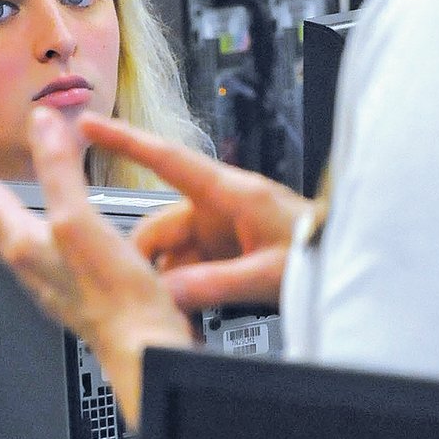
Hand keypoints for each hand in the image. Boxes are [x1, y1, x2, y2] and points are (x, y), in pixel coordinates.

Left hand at [0, 107, 192, 428]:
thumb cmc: (113, 294)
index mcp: (27, 245)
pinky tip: (53, 231)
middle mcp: (32, 265)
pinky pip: (41, 251)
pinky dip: (34, 228)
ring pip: (12, 239)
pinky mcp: (75, 291)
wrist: (143, 348)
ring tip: (1, 194)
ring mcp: (52, 280)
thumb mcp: (78, 219)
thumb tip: (42, 124)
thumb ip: (58, 171)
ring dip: (0, 212)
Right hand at [78, 112, 323, 310]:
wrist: (349, 257)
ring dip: (169, 279)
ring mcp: (223, 226)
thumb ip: (220, 282)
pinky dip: (185, 287)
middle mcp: (221, 204)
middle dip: (147, 259)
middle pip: (162, 223)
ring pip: (174, 249)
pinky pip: (191, 264)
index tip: (89, 124)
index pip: (166, 159)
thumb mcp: (271, 271)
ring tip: (174, 315)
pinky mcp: (228, 247)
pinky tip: (189, 315)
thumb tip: (169, 292)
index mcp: (230, 192)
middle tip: (140, 294)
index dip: (124, 140)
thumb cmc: (320, 248)